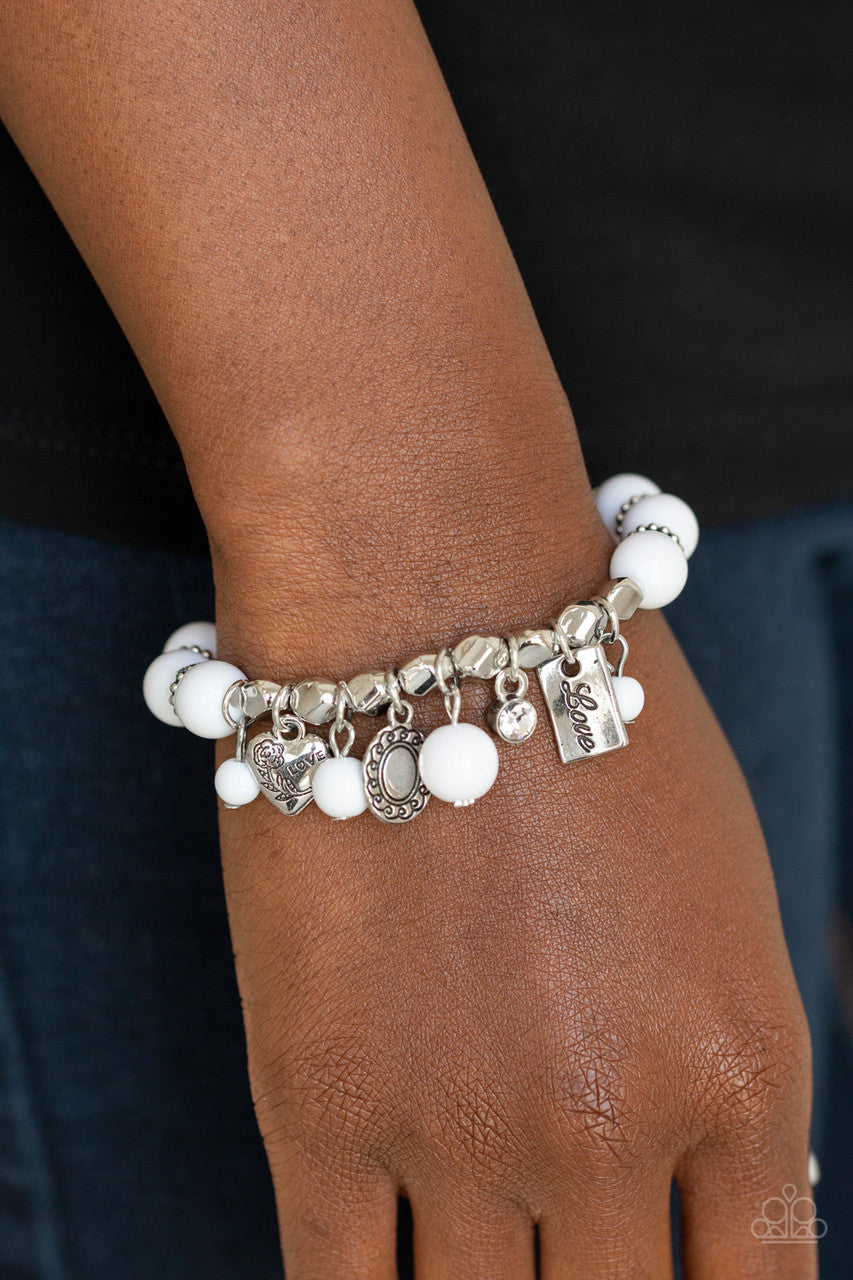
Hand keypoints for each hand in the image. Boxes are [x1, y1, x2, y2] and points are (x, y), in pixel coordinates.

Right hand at [215, 590, 812, 1278]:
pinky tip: (381, 1279)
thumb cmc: (584, 713)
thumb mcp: (723, 889)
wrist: (424, 606)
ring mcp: (459, 1128)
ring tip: (477, 1251)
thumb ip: (718, 1056)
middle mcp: (611, 1123)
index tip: (664, 1278)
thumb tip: (695, 1188)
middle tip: (560, 1259)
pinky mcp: (318, 1109)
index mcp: (743, 1064)